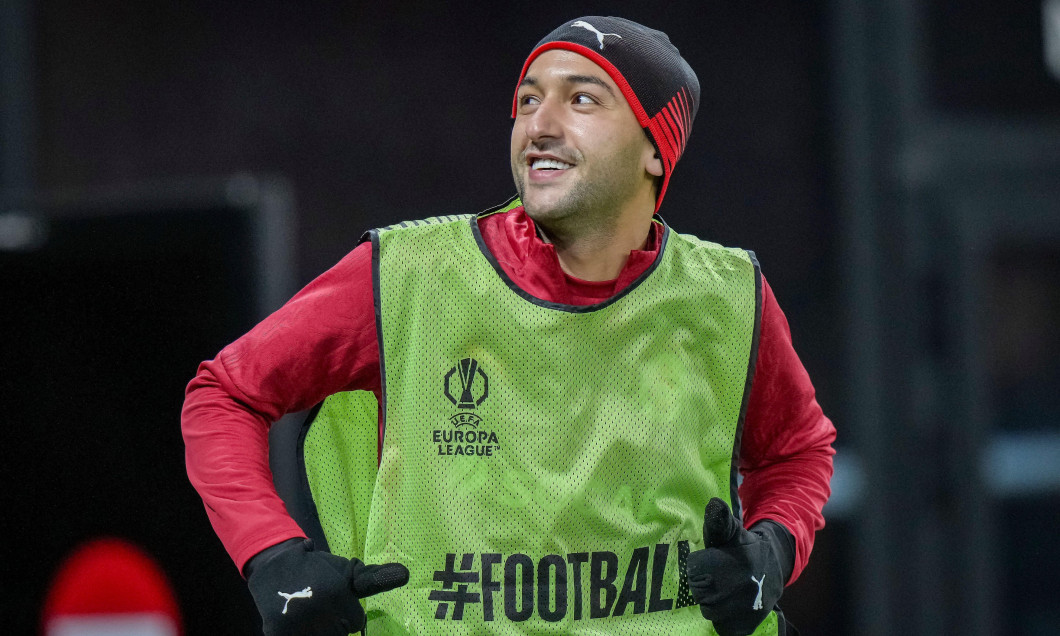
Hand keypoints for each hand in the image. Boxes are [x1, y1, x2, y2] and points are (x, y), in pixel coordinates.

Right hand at [246, 538, 408, 635]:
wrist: (275, 566)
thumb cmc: (317, 570)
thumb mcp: (346, 571)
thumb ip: (374, 578)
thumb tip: (406, 574)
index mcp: (337, 593)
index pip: (356, 622)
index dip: (349, 614)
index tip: (338, 604)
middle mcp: (318, 608)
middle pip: (340, 633)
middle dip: (335, 623)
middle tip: (323, 609)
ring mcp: (296, 622)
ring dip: (319, 630)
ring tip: (312, 616)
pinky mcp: (278, 631)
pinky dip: (300, 634)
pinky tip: (298, 622)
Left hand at [686, 498, 785, 635]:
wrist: (775, 570)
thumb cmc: (745, 549)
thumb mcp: (733, 532)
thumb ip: (719, 521)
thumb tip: (714, 504)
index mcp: (735, 562)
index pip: (694, 569)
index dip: (700, 565)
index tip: (713, 561)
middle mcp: (742, 588)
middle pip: (698, 591)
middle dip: (704, 583)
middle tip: (720, 577)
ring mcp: (745, 610)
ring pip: (707, 610)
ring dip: (712, 602)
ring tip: (726, 591)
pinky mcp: (746, 626)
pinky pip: (720, 626)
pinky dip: (722, 618)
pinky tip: (732, 606)